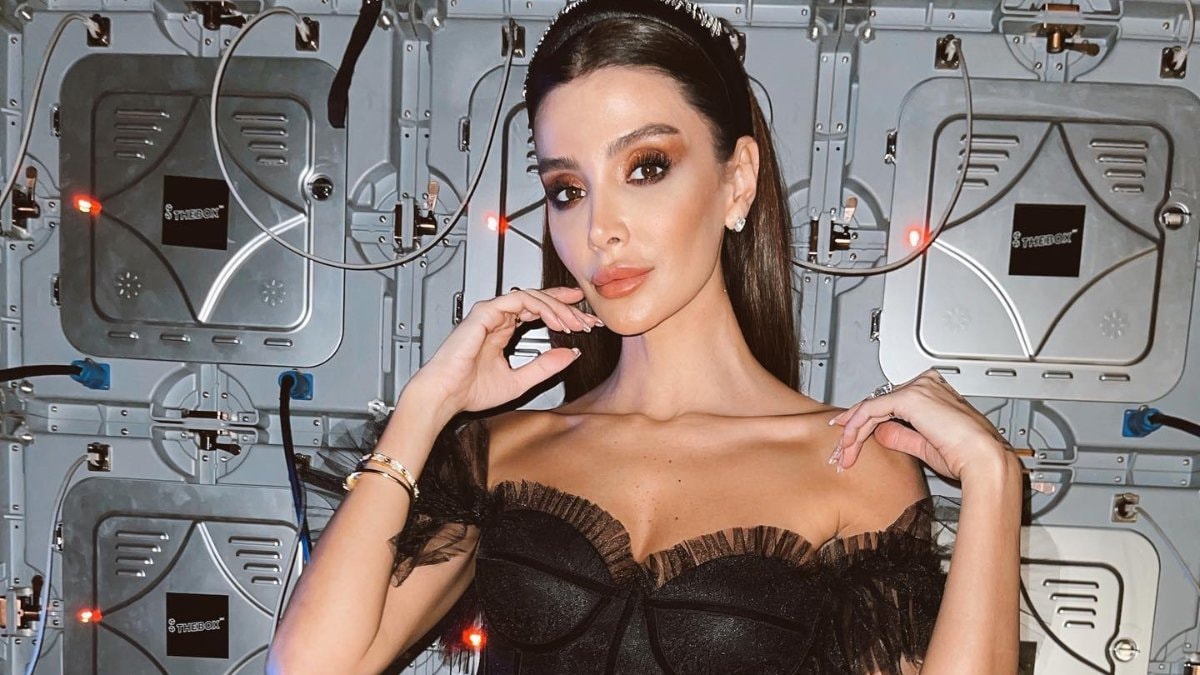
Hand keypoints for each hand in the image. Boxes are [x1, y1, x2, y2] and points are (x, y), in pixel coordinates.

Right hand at [408, 286, 602, 415]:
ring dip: (557, 308)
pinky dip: (541, 307)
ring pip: (532, 297)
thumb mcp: (520, 380)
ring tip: (575, 323)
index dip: (562, 312)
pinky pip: (519, 300)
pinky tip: (556, 320)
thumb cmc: (470, 390)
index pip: (537, 312)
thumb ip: (545, 366)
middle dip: (566, 307)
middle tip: (587, 318)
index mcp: (502, 331)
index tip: (584, 318)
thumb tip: (571, 354)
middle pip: (538, 300)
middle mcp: (497, 319)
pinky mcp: (485, 312)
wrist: (446, 395)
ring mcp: (490, 313)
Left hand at [828, 369, 1014, 481]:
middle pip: (878, 404)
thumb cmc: (966, 457)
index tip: (849, 438)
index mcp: (934, 392)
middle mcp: (926, 384)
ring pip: (871, 407)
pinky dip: (856, 427)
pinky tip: (849, 442)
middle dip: (854, 429)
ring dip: (852, 432)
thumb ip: (900, 434)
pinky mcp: (910, 398)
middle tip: (840, 451)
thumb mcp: (923, 445)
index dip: (865, 422)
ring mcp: (918, 388)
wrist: (983, 460)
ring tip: (843, 453)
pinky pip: (872, 410)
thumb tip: (879, 432)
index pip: (890, 403)